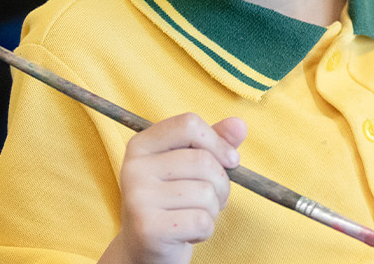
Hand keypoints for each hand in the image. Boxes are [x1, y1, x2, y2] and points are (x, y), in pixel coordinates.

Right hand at [117, 113, 246, 263]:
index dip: (217, 142)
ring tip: (193, 215)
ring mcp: (138, 197)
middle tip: (209, 199)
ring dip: (212, 210)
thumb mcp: (188, 168)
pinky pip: (202, 220)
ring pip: (206, 193)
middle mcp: (134, 167)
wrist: (145, 248)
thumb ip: (211, 144)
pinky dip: (205, 230)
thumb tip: (239, 124)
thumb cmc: (171, 203)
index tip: (230, 161)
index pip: (188, 124)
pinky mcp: (148, 226)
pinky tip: (188, 233)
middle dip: (220, 184)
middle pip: (204, 161)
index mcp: (141, 145)